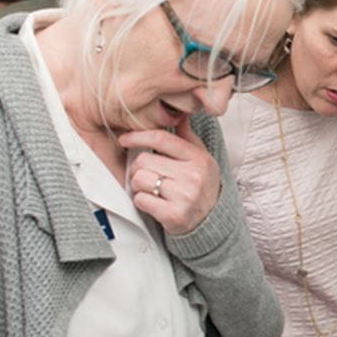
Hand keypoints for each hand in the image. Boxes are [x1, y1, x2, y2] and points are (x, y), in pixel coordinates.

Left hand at [118, 120, 221, 235]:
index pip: (161, 139)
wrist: (212, 222)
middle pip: (144, 161)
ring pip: (140, 180)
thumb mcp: (201, 160)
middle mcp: (193, 176)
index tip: (124, 139)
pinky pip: (141, 200)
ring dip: (139, 186)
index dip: (138, 136)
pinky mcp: (174, 215)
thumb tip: (178, 114)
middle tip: (146, 175)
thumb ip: (187, 138)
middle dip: (138, 168)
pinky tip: (154, 203)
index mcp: (198, 159)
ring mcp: (184, 197)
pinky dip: (142, 202)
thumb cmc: (202, 187)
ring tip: (151, 189)